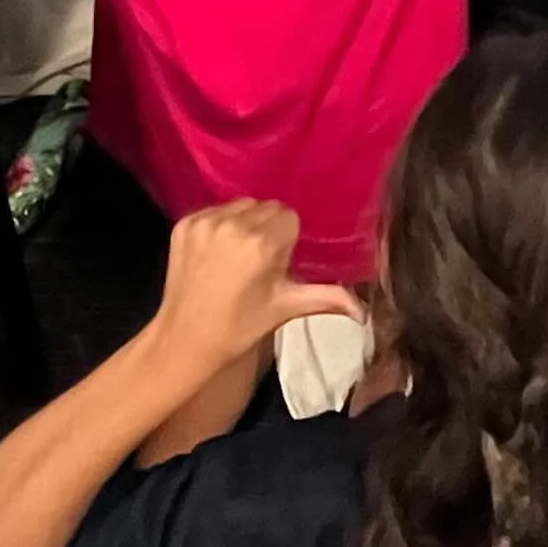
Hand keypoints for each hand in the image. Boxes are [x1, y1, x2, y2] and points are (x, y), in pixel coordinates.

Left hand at [151, 201, 364, 382]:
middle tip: (258, 263)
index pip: (289, 218)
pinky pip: (214, 211)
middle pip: (265, 208)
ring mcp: (205, 221)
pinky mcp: (184, 223)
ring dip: (243, 224)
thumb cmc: (239, 328)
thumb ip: (326, 299)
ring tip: (236, 257)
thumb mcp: (284, 309)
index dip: (286, 240)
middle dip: (267, 229)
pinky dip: (218, 226)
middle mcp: (234, 224)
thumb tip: (363, 311)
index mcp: (262, 243)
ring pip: (240, 205)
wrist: (184, 340)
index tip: (277, 263)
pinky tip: (216, 254)